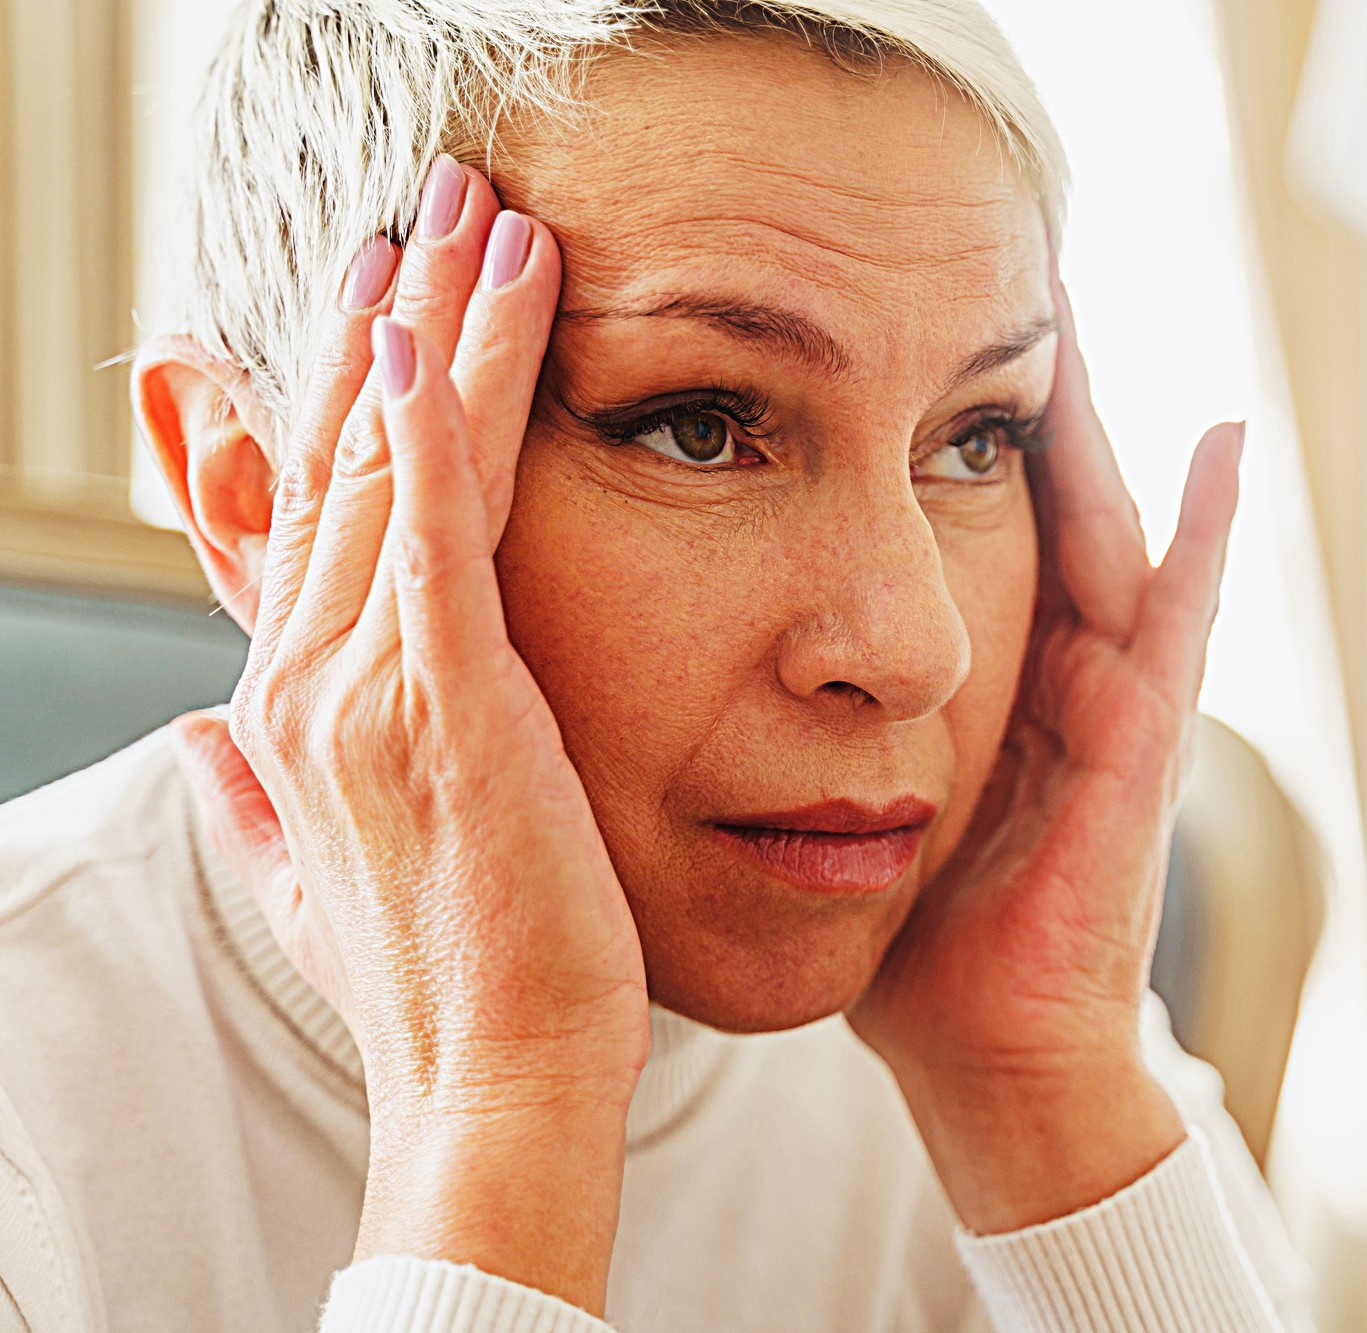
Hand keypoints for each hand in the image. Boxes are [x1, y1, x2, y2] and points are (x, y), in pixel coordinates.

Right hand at [167, 158, 649, 1313]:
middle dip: (395, 317)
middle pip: (345, 456)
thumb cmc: (442, 982)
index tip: (389, 294)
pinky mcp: (444, 710)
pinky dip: (430, 432)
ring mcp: (365, 691)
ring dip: (442, 332)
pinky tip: (447, 338)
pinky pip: (430, 538)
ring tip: (488, 219)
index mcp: (294, 706)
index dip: (349, 386)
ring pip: (394, 470)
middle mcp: (308, 681)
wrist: (497, 1081)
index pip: (319, 507)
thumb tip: (200, 746)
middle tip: (441, 201)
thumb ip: (260, 798)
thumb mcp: (319, 876)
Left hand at [848, 277, 1243, 1231]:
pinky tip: (1221, 439)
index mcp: (981, 675)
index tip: (880, 319)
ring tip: (1072, 306)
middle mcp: (1055, 670)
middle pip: (1038, 499)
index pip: (954, 517)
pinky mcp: (1148, 743)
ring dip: (1094, 423)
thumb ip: (803, 719)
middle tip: (986, 270)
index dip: (928, 420)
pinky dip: (1207, 531)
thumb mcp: (843, 794)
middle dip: (1014, 392)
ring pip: (1107, 528)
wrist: (982, 1048)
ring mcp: (1113, 701)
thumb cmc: (911, 934)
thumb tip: (707, 653)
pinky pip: (1182, 617)